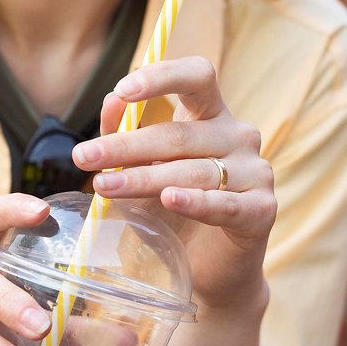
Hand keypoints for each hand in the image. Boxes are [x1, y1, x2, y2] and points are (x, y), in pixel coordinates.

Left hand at [72, 56, 275, 312]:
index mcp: (212, 115)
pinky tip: (169, 199)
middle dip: (128, 145)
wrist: (208, 269)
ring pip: (194, 170)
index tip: (123, 91)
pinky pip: (225, 203)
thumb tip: (112, 101)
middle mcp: (238, 136)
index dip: (163, 77)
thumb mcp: (142, 168)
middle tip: (84, 157)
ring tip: (105, 187)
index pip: (197, 76)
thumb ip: (127, 135)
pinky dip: (195, 201)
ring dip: (145, 177)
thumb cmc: (172, 211)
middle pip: (182, 132)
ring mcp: (255, 172)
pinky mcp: (261, 210)